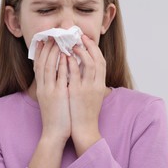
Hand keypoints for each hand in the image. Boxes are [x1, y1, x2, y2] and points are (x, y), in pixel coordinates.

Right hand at [34, 38, 70, 143]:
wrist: (54, 134)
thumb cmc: (55, 118)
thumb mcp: (50, 101)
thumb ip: (51, 88)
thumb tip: (56, 77)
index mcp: (41, 88)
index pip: (38, 67)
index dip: (40, 53)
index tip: (42, 41)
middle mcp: (43, 88)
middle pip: (42, 63)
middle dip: (46, 48)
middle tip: (50, 36)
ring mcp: (50, 91)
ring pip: (49, 67)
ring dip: (53, 52)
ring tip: (57, 40)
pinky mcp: (58, 95)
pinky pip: (60, 76)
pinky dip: (61, 64)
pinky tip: (65, 55)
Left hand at [68, 34, 105, 155]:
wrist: (84, 130)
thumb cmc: (86, 114)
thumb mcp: (93, 97)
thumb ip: (91, 84)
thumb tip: (86, 72)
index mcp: (100, 85)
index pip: (102, 62)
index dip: (95, 50)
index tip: (87, 40)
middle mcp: (97, 85)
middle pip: (97, 59)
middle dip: (90, 46)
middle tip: (80, 36)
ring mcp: (88, 88)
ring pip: (88, 64)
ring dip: (81, 51)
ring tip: (72, 44)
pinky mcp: (77, 92)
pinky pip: (75, 74)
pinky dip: (72, 63)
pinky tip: (65, 56)